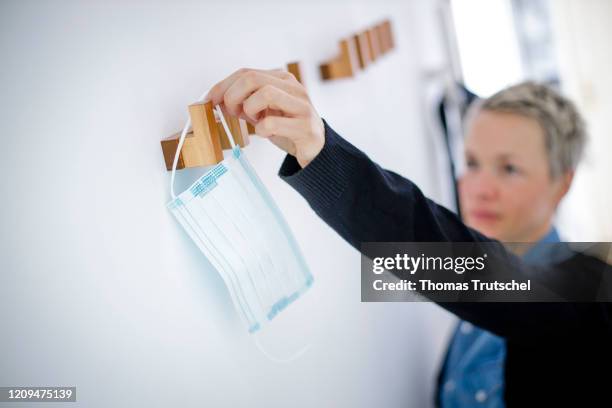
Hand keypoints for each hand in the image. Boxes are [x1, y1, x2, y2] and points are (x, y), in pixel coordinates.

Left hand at [207, 68, 324, 167]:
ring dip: (250, 109)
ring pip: (265, 93)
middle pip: (252, 78)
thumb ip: (244, 103)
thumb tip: (217, 100)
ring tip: (254, 121)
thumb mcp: (263, 112)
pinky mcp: (305, 126)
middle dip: (232, 96)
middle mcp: (293, 87)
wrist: (315, 149)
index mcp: (282, 79)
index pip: (245, 73)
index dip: (223, 85)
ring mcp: (301, 105)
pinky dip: (261, 130)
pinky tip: (265, 133)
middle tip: (231, 113)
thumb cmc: (287, 128)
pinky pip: (272, 123)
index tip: (210, 100)